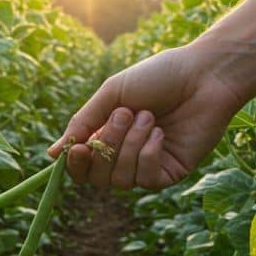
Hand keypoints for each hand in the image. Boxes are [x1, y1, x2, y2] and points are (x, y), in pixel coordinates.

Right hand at [47, 43, 246, 190]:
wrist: (204, 75)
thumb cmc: (158, 77)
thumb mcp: (112, 94)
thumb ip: (82, 123)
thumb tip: (52, 153)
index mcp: (107, 136)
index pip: (81, 166)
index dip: (75, 164)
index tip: (78, 148)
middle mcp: (124, 155)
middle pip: (97, 178)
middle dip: (108, 146)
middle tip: (125, 114)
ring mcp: (147, 166)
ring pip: (121, 180)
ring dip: (130, 146)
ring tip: (148, 117)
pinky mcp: (170, 172)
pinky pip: (146, 179)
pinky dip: (148, 154)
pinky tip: (160, 133)